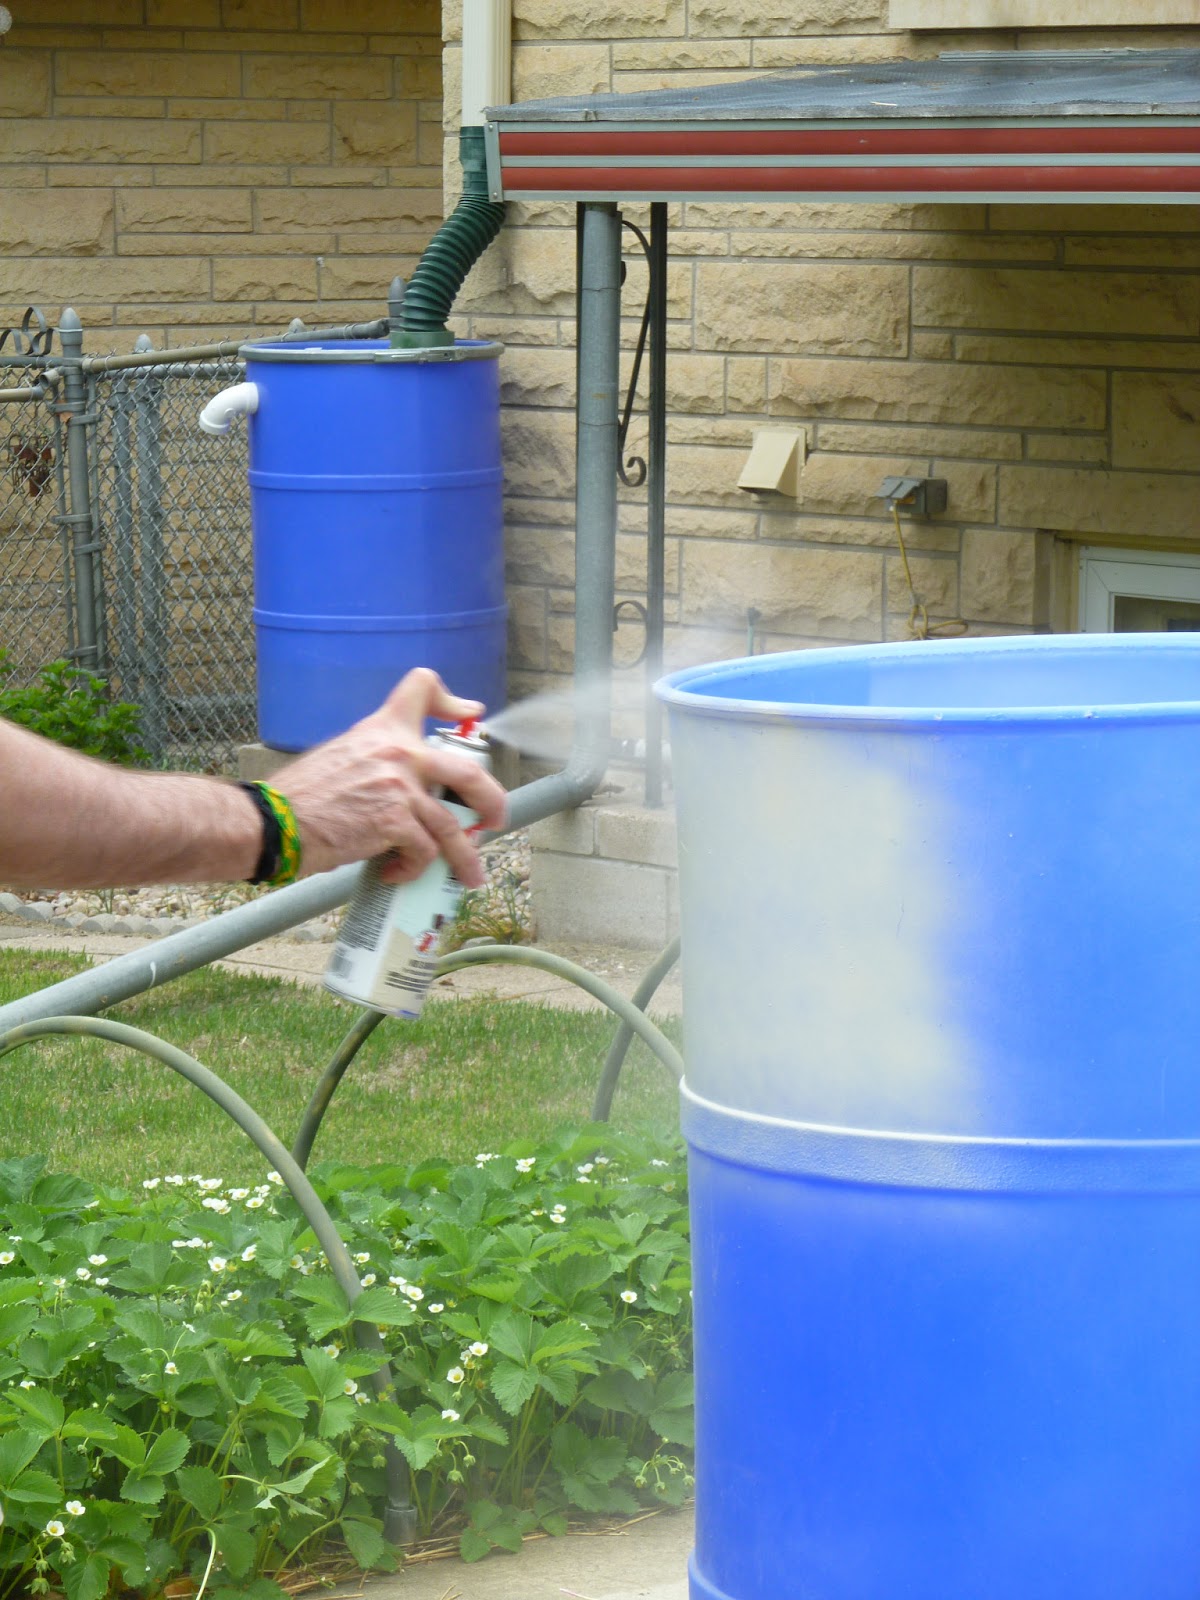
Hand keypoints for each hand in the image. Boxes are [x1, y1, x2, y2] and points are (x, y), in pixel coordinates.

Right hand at [278, 669, 507, 886]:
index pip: (422, 686)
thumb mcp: (342, 758)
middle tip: (494, 818)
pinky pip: (425, 851)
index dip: (452, 701)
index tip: (469, 716)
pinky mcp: (395, 821)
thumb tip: (405, 790)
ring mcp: (399, 787)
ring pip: (453, 825)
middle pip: (467, 770)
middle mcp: (397, 751)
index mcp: (381, 730)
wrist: (274, 822)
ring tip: (468, 874)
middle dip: (491, 799)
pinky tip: (396, 874)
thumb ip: (378, 762)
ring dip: (465, 856)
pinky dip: (415, 869)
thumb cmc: (301, 798)